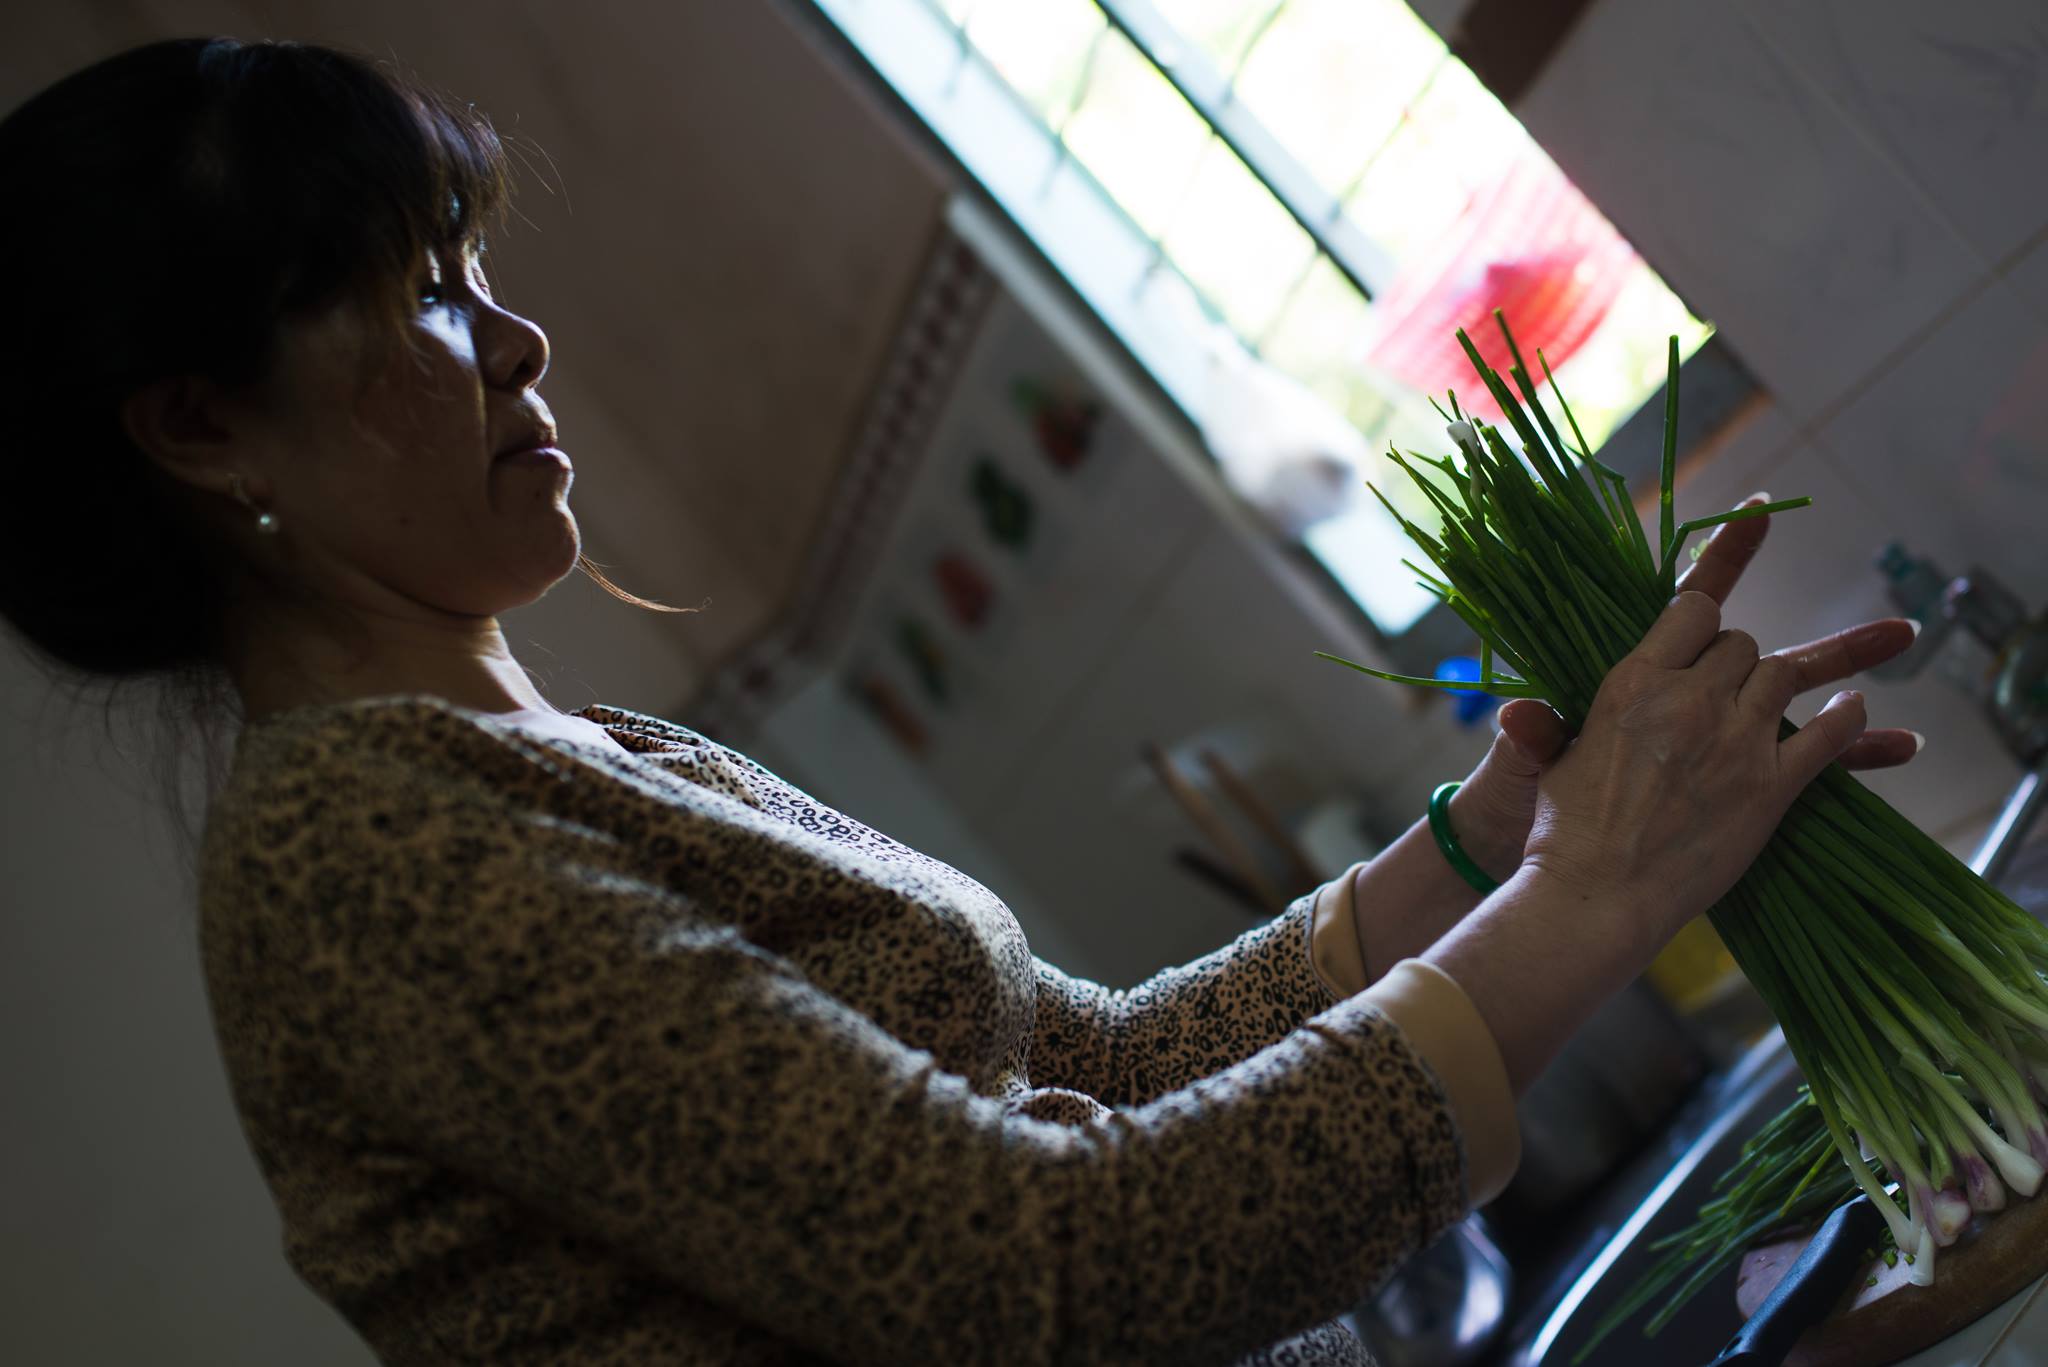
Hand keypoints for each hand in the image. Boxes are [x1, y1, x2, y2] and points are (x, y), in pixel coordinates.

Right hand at [1449, 493, 1920, 883]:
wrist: (1594, 898)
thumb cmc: (1558, 831)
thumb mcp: (1543, 765)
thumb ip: (1538, 730)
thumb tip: (1515, 714)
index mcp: (1632, 682)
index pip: (1693, 604)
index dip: (1725, 562)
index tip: (1759, 519)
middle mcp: (1688, 700)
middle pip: (1741, 643)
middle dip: (1739, 655)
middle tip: (1731, 679)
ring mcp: (1734, 742)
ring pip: (1783, 678)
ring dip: (1794, 677)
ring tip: (1814, 680)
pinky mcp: (1768, 789)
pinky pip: (1828, 736)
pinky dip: (1850, 719)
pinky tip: (1856, 709)